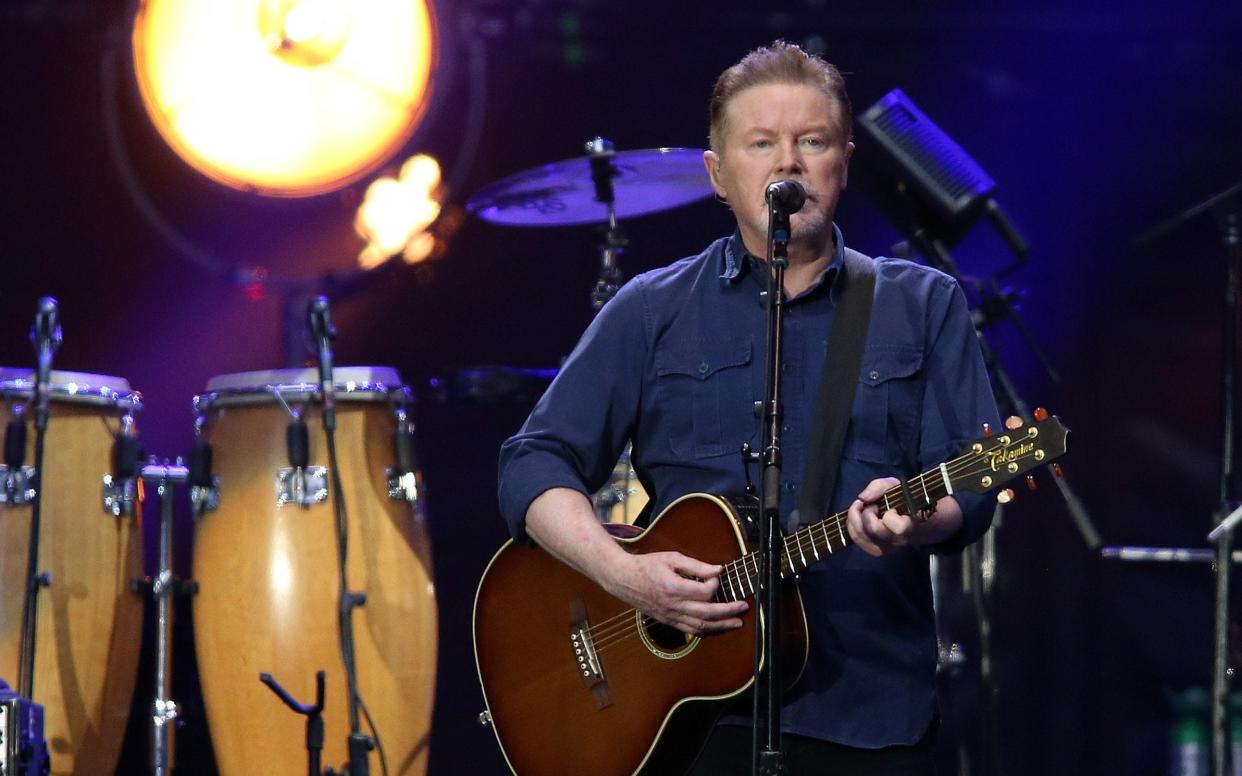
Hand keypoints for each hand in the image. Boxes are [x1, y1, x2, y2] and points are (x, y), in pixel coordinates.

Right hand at [602, 551, 748, 636]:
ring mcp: (671, 616)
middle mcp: (673, 605)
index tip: (718, 576)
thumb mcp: (672, 558)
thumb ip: (696, 565)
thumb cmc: (647, 566)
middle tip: (743, 607)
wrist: (623, 579)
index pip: (705, 592)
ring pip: (700, 627)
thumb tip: (718, 570)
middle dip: (728, 612)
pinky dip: (707, 631)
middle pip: (707, 614)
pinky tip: (717, 628)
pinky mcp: (668, 621)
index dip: (716, 584)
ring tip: (737, 623)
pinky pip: (691, 631)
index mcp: (674, 587)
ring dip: (721, 626)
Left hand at [847, 477, 917, 556]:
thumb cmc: (901, 500)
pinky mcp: (875, 551)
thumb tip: (863, 498)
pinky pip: (857, 540)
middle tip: (870, 505)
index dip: (889, 515)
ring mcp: (886, 548)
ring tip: (863, 509)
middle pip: (873, 531)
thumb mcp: (893, 486)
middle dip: (866, 512)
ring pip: (860, 536)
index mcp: (910, 526)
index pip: (899, 527)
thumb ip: (879, 487)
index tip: (889, 506)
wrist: (907, 516)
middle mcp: (899, 541)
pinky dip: (852, 526)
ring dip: (855, 518)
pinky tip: (859, 518)